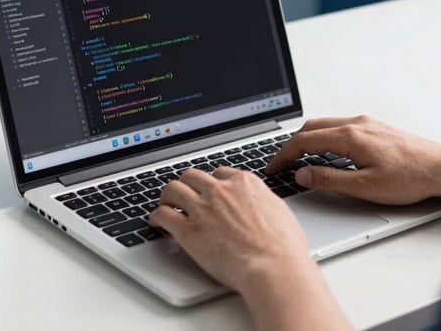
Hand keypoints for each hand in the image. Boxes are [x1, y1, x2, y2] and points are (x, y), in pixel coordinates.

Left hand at [150, 167, 308, 292]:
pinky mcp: (188, 230)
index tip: (209, 190)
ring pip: (173, 190)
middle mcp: (220, 191)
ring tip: (165, 204)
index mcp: (243, 183)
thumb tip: (260, 204)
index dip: (212, 183)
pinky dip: (156, 217)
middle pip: (193, 176)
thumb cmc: (283, 247)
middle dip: (187, 184)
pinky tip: (157, 222)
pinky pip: (163, 215)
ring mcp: (202, 208)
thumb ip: (262, 202)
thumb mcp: (279, 212)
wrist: (272, 266)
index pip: (220, 173)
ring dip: (167, 196)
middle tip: (184, 194)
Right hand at [266, 115, 440, 207]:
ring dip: (305, 139)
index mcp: (350, 136)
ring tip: (296, 158)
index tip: (273, 168)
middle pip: (310, 128)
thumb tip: (302, 175)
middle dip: (290, 145)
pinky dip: (322, 136)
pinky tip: (324, 150)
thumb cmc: (411, 177)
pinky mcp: (374, 127)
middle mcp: (356, 123)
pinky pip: (338, 126)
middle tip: (279, 163)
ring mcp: (365, 123)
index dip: (283, 155)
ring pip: (324, 124)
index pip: (303, 141)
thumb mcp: (365, 186)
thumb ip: (329, 179)